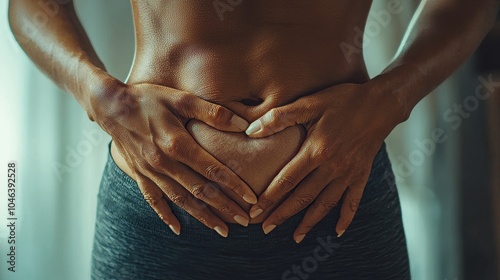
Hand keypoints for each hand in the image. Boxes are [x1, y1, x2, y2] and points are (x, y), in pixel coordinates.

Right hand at [89, 81, 256, 236]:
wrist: (109, 105)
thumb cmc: (148, 98)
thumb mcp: (181, 98)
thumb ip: (213, 112)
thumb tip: (243, 123)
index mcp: (177, 144)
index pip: (213, 171)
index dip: (234, 186)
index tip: (251, 199)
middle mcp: (164, 163)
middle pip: (200, 191)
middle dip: (225, 208)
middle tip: (245, 221)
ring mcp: (150, 172)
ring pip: (181, 200)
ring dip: (203, 217)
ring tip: (222, 230)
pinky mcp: (139, 174)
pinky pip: (153, 199)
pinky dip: (165, 215)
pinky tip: (178, 229)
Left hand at [245, 83, 402, 241]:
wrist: (382, 103)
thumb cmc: (343, 100)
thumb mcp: (310, 103)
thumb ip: (280, 117)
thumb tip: (251, 131)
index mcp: (316, 151)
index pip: (286, 181)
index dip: (269, 198)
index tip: (254, 213)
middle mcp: (332, 168)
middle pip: (302, 197)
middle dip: (282, 215)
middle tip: (265, 229)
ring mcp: (348, 174)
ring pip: (325, 204)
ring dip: (309, 222)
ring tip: (295, 238)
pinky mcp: (361, 174)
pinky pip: (353, 202)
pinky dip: (345, 218)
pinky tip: (337, 232)